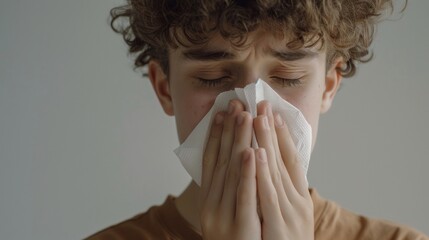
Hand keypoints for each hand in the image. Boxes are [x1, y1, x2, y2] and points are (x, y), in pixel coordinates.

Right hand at [200, 100, 260, 239]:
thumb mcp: (227, 213)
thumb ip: (230, 189)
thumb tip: (237, 160)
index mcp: (210, 200)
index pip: (212, 160)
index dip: (217, 135)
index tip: (223, 111)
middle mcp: (212, 205)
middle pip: (221, 161)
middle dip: (229, 130)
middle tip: (235, 102)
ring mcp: (223, 217)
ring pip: (231, 173)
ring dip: (238, 143)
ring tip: (244, 117)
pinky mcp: (239, 229)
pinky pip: (244, 197)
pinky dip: (246, 173)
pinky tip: (251, 152)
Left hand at [252, 101, 313, 239]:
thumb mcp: (288, 213)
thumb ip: (281, 190)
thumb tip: (270, 164)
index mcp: (299, 198)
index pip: (290, 160)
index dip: (281, 135)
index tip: (273, 112)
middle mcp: (296, 203)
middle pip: (280, 160)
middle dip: (269, 130)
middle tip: (262, 103)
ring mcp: (286, 214)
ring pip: (271, 173)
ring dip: (263, 143)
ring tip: (255, 117)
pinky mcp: (273, 228)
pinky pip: (263, 196)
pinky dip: (259, 173)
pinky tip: (254, 153)